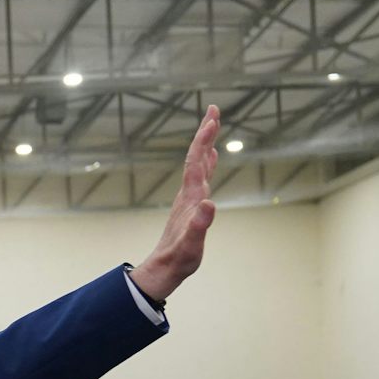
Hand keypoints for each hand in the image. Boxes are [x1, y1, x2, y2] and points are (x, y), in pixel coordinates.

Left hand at [131, 104, 219, 302]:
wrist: (164, 269)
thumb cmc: (179, 259)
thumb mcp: (191, 245)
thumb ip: (199, 226)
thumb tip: (209, 204)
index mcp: (190, 198)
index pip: (196, 162)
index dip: (204, 139)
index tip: (212, 117)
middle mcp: (188, 193)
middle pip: (196, 157)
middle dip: (205, 133)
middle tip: (213, 109)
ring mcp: (189, 199)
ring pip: (198, 165)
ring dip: (206, 144)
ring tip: (212, 125)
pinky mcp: (191, 206)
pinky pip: (201, 177)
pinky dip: (207, 162)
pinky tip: (211, 158)